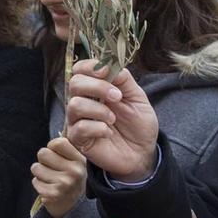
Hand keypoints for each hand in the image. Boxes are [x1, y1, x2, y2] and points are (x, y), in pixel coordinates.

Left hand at [31, 135, 86, 217]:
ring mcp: (64, 184)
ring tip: (51, 179)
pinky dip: (39, 185)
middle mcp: (75, 171)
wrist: (73, 206)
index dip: (52, 147)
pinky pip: (34, 181)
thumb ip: (66, 144)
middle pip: (42, 153)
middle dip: (44, 161)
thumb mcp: (74, 160)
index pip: (57, 142)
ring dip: (40, 174)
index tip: (58, 155)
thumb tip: (63, 117)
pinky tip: (49, 188)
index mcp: (80, 159)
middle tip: (54, 169)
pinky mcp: (53, 195)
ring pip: (35, 168)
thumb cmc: (70, 176)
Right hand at [63, 60, 159, 179]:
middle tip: (117, 97)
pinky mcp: (78, 139)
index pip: (80, 69)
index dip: (90, 67)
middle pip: (74, 83)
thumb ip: (123, 79)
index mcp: (95, 89)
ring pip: (75, 105)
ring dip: (99, 110)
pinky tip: (108, 132)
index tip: (107, 72)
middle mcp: (83, 101)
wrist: (143, 152)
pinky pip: (80, 128)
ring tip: (113, 119)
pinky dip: (98, 128)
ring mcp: (78, 120)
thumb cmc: (138, 125)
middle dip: (97, 87)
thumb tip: (107, 65)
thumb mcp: (137, 97)